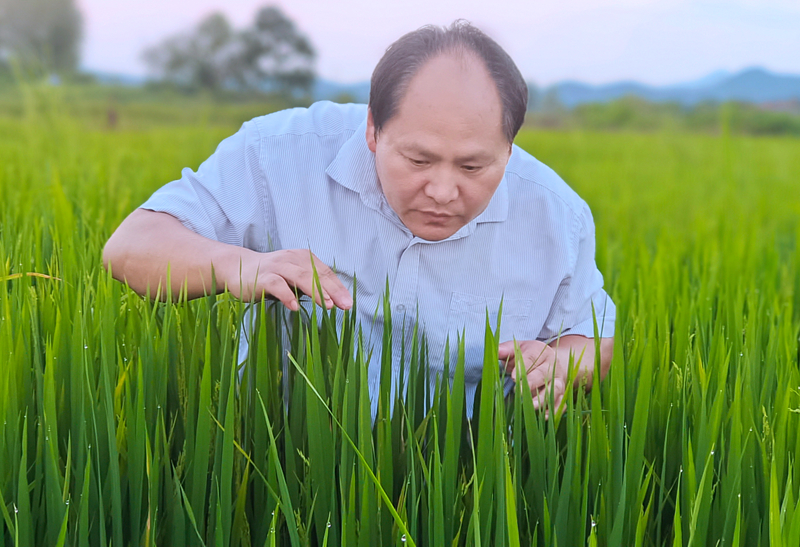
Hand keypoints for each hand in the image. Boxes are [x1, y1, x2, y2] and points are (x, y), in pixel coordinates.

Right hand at [218, 248, 352, 310]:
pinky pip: (276, 285)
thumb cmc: (272, 276)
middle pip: (315, 274)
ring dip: (315, 291)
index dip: (338, 287)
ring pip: (299, 277)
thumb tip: (335, 300)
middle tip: (344, 306)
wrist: (239, 268)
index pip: (325, 273)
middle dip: (332, 290)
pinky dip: (286, 295)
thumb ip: (311, 285)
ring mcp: (277, 267)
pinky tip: (294, 307)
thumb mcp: (294, 278)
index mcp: (303, 258)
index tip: (348, 303)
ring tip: (327, 306)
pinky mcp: (262, 277)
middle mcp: (292, 259)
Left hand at [498, 339, 566, 417]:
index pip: (531, 358)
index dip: (522, 367)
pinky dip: (555, 410)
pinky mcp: (562, 394)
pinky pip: (561, 403)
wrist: (553, 363)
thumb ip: (506, 349)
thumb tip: (495, 350)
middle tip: (519, 390)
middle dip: (532, 382)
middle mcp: (552, 366)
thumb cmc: (530, 356)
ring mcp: (559, 381)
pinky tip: (545, 417)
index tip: (513, 377)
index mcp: (541, 352)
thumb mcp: (518, 348)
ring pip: (554, 389)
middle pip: (543, 374)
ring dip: (543, 399)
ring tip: (532, 406)